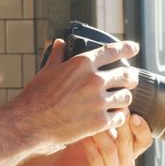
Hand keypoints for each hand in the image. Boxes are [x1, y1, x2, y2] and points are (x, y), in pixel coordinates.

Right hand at [13, 39, 139, 148]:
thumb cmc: (36, 96)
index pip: (112, 51)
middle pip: (126, 75)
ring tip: (119, 101)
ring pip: (126, 97)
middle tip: (128, 80)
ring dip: (123, 98)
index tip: (133, 48)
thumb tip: (59, 43)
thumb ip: (57, 56)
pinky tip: (112, 118)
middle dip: (129, 77)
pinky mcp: (99, 121)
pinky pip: (119, 117)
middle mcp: (94, 80)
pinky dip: (117, 117)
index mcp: (82, 64)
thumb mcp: (46, 71)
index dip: (126, 48)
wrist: (31, 122)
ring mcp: (99, 101)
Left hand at [50, 112, 153, 165]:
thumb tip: (116, 89)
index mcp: (129, 151)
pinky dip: (89, 145)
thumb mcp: (98, 127)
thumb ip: (110, 115)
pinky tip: (82, 134)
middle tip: (111, 110)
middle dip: (120, 125)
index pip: (144, 140)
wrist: (60, 165)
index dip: (142, 128)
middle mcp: (124, 165)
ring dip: (101, 133)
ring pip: (112, 151)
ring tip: (91, 118)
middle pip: (129, 145)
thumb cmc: (81, 143)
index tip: (134, 114)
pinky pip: (96, 161)